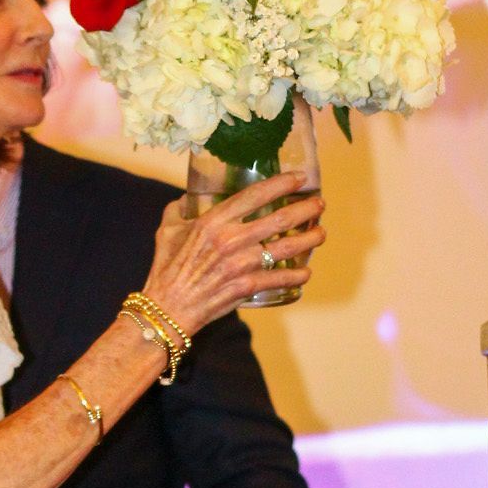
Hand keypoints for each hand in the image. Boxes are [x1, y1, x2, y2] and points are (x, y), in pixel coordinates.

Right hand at [145, 174, 325, 334]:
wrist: (167, 309)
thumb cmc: (166, 269)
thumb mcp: (168, 231)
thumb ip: (178, 210)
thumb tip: (186, 199)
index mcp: (214, 221)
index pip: (255, 195)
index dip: (281, 184)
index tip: (299, 178)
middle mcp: (231, 240)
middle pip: (280, 219)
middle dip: (306, 209)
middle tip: (319, 205)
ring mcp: (241, 264)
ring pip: (287, 248)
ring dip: (309, 239)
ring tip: (320, 233)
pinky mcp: (247, 287)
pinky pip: (281, 279)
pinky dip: (297, 275)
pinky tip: (306, 271)